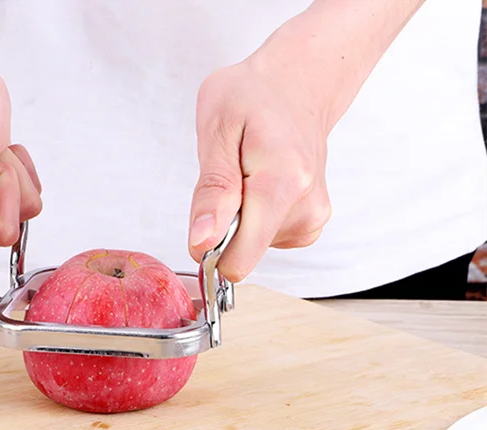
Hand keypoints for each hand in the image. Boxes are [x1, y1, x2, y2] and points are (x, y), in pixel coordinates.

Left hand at [188, 58, 331, 281]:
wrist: (297, 84)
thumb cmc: (253, 96)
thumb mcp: (216, 129)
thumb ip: (212, 191)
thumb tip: (201, 243)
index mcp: (282, 184)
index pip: (239, 260)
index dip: (209, 247)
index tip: (205, 212)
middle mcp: (306, 207)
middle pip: (243, 254)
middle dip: (224, 225)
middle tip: (229, 177)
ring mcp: (313, 217)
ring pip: (252, 248)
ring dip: (239, 217)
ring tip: (248, 171)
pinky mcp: (312, 223)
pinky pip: (265, 239)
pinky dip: (254, 217)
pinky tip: (260, 183)